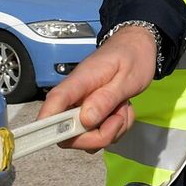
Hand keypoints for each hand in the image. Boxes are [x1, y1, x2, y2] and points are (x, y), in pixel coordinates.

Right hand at [38, 25, 155, 152]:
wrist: (137, 47)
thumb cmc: (131, 57)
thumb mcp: (126, 78)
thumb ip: (106, 98)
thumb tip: (86, 120)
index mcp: (79, 82)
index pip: (55, 102)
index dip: (48, 123)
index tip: (55, 138)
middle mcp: (74, 98)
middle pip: (68, 133)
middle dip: (97, 136)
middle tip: (119, 118)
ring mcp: (82, 108)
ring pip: (85, 137)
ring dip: (110, 132)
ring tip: (124, 110)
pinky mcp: (91, 116)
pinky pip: (97, 135)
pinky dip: (114, 130)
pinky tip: (123, 113)